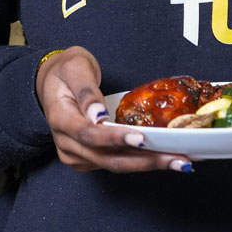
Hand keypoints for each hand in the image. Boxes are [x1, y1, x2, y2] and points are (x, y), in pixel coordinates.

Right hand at [35, 46, 192, 173]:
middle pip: (107, 158)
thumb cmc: (66, 71)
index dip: (116, 139)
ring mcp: (76, 155)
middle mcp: (66, 144)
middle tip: (177, 159)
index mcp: (60, 119)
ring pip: (114, 165)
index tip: (142, 139)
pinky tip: (163, 157)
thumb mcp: (76, 67)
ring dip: (147, 164)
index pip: (89, 134)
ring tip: (178, 161)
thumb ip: (86, 90)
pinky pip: (115, 163)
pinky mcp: (88, 159)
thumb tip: (98, 115)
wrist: (53, 83)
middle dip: (144, 160)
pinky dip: (140, 162)